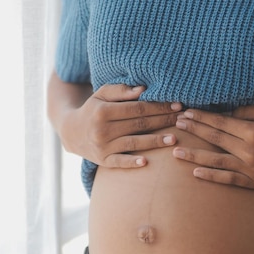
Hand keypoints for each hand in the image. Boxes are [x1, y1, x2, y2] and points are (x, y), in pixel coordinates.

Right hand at [60, 84, 182, 167]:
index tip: (177, 105)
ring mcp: (103, 147)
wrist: (71, 132)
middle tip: (182, 119)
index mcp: (103, 111)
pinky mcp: (103, 161)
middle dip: (163, 121)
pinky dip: (132, 163)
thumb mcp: (102, 94)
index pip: (137, 108)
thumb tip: (143, 90)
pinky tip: (146, 162)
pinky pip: (120, 162)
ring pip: (134, 143)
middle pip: (139, 124)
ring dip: (155, 141)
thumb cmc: (94, 109)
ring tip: (174, 138)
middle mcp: (102, 130)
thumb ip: (121, 91)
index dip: (158, 106)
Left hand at [172, 102, 253, 187]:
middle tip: (176, 125)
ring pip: (216, 161)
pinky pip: (228, 179)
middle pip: (215, 139)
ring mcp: (251, 169)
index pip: (220, 123)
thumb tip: (224, 114)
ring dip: (194, 155)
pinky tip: (195, 172)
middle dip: (194, 130)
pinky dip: (211, 176)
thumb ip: (247, 111)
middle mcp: (250, 151)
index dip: (201, 117)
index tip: (187, 113)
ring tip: (176, 151)